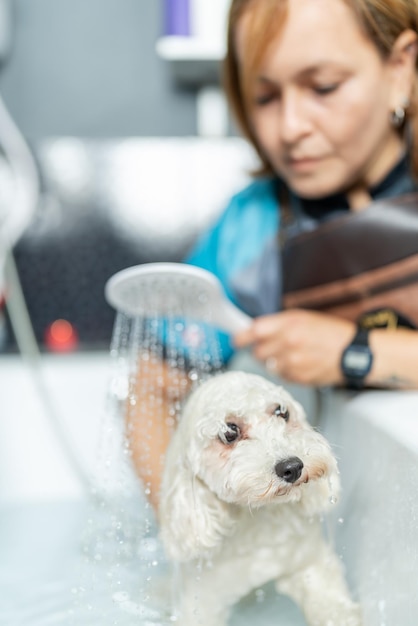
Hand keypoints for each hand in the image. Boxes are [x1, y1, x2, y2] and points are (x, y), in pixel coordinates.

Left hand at [234, 309, 355, 385]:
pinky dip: (285, 370)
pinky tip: (299, 363)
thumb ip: (277, 323)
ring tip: (290, 354)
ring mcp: (293, 362)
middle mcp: (288, 343)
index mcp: (289, 324)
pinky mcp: (298, 377)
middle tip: (272, 346)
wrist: (353, 353)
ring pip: (267, 365)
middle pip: (257, 351)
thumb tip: (253, 331)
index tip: (237, 340)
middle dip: (260, 349)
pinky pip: (281, 375)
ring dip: (273, 361)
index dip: (241, 337)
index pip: (253, 331)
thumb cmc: (329, 332)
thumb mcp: (302, 317)